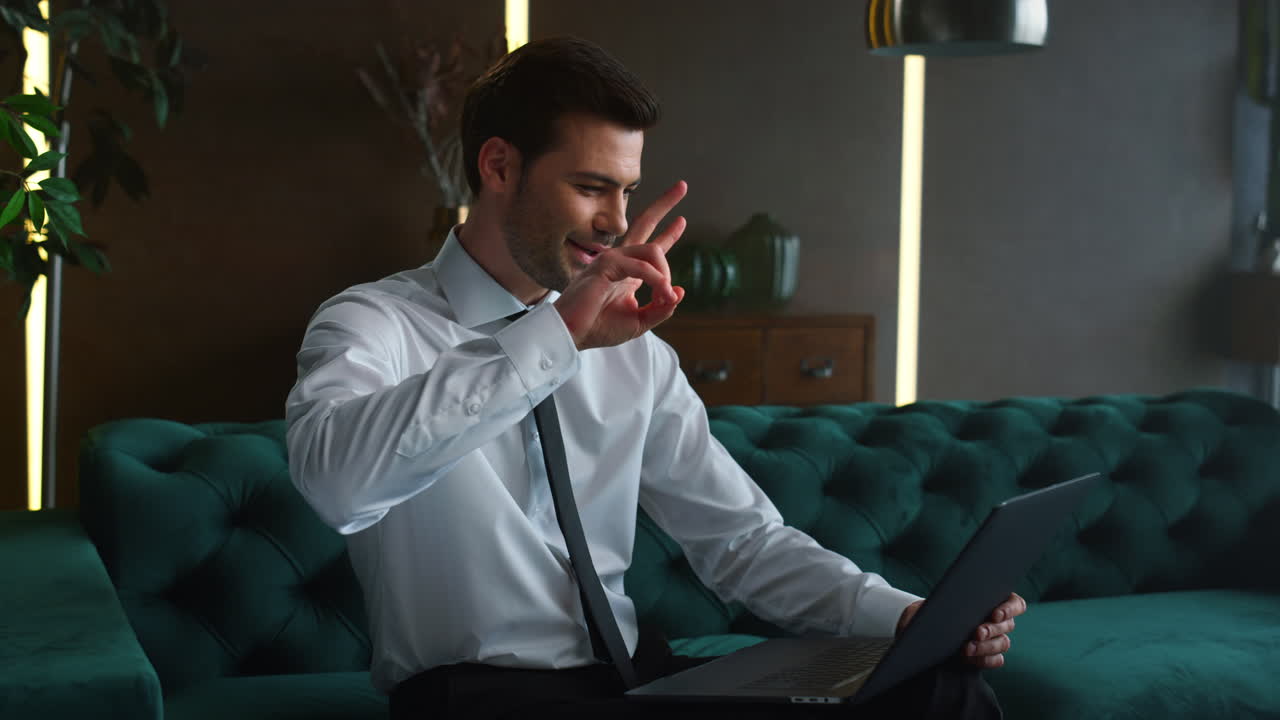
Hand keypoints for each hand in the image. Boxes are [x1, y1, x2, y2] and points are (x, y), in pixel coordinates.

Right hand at [554, 180, 687, 349]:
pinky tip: (661, 291)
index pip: (651, 245)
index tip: (682, 220)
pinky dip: (655, 279)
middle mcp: (620, 260)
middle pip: (645, 222)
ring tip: (666, 294)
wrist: (573, 335)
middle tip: (682, 186)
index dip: (668, 233)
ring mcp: (612, 259)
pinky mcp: (605, 265)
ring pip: (652, 250)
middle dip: (664, 205)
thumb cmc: (599, 328)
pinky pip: (641, 266)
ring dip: (665, 273)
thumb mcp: (640, 321)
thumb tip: (679, 291)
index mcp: (628, 272)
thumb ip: (660, 308)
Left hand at [895, 592, 1025, 669]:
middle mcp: (998, 621)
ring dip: (987, 646)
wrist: (921, 635)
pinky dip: (984, 659)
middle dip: (992, 629)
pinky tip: (970, 658)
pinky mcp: (987, 657)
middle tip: (977, 632)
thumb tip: (946, 604)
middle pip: (1008, 625)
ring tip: (967, 648)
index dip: (1009, 609)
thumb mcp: (930, 603)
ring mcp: (995, 640)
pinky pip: (996, 660)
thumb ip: (941, 601)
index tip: (995, 614)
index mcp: (991, 600)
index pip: (1015, 603)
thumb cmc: (928, 614)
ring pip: (1003, 643)